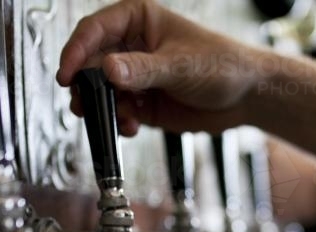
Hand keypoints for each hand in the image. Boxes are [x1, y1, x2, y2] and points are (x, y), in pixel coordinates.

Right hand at [57, 0, 273, 134]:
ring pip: (102, 92)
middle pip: (91, 63)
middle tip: (83, 104)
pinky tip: (131, 127)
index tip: (67, 75)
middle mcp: (132, 47)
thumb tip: (108, 69)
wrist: (248, 96)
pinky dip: (119, 122)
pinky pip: (119, 113)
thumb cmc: (222, 64)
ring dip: (102, 108)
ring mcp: (136, 76)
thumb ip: (143, 70)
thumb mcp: (180, 65)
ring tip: (114, 118)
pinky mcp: (143, 103)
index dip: (75, 51)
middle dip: (86, 86)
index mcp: (138, 21)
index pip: (94, 30)